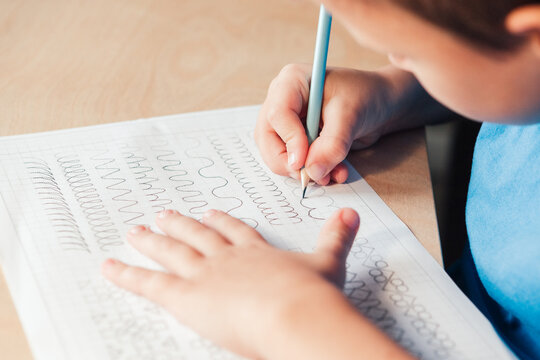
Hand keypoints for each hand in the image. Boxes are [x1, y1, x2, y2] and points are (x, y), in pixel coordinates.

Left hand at [102, 208, 359, 358]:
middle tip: (164, 214)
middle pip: (197, 235)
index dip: (221, 221)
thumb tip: (352, 214)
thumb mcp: (328, 262)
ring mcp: (204, 273)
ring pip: (171, 251)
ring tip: (135, 230)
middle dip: (180, 225)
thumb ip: (337, 236)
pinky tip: (109, 266)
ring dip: (151, 240)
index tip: (210, 212)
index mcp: (256, 252)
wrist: (296, 313)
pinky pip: (149, 283)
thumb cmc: (312, 295)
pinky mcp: (186, 295)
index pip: (234, 231)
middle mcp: (226, 257)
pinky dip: (127, 274)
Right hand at [255, 64, 394, 184]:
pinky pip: (292, 163)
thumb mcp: (351, 116)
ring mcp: (286, 122)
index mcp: (291, 82)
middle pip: (268, 139)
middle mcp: (281, 101)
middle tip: (314, 176)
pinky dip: (312, 173)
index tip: (304, 162)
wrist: (379, 104)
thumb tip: (313, 171)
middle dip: (290, 163)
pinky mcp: (294, 141)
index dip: (289, 141)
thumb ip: (332, 144)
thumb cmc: (365, 96)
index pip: (277, 114)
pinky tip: (334, 173)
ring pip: (276, 155)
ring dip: (304, 172)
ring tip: (332, 174)